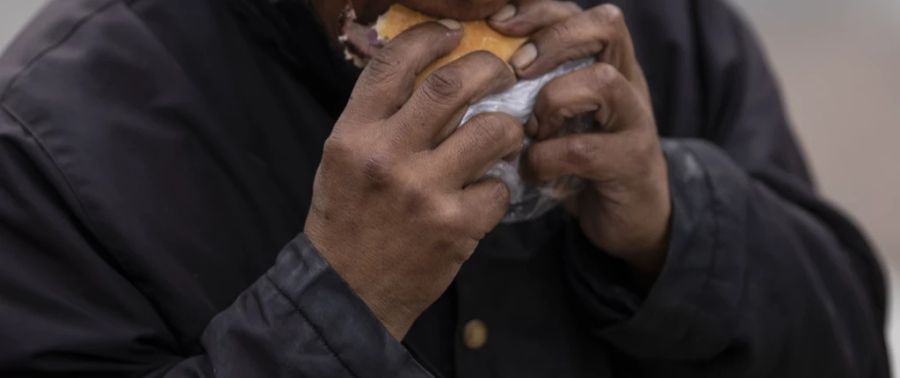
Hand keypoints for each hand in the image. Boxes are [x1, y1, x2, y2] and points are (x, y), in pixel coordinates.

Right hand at [305, 21, 522, 339]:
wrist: (348, 291)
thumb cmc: (347, 218)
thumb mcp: (343, 158)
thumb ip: (376, 116)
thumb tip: (424, 72)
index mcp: (353, 133)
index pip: (394, 63)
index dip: (430, 37)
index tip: (455, 34)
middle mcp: (386, 155)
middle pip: (452, 85)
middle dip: (490, 68)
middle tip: (503, 73)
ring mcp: (423, 191)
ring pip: (492, 130)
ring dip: (508, 128)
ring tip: (505, 135)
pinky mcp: (455, 226)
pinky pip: (499, 188)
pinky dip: (499, 188)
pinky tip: (485, 195)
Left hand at [491, 2, 670, 275]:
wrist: (629, 216)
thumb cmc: (578, 158)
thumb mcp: (554, 114)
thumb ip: (527, 87)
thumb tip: (463, 68)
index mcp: (605, 60)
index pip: (577, 10)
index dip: (538, 10)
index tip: (497, 24)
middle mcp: (627, 79)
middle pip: (606, 26)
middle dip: (552, 40)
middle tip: (515, 69)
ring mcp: (636, 120)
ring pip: (603, 82)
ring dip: (553, 101)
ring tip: (530, 128)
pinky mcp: (633, 163)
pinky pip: (586, 150)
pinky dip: (548, 158)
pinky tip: (532, 169)